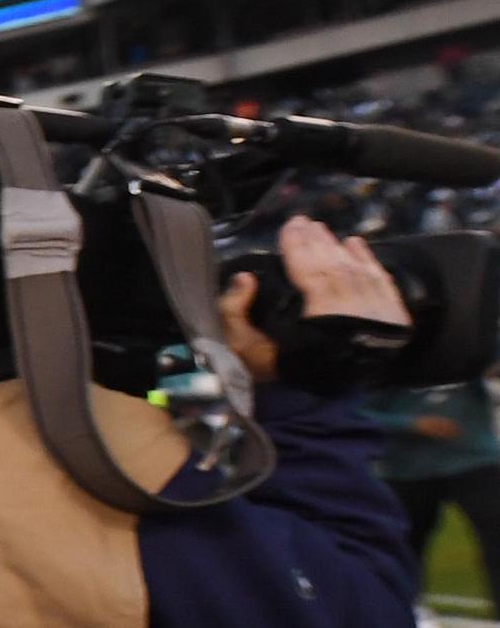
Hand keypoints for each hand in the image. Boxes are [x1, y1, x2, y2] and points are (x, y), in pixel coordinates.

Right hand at [221, 218, 409, 384]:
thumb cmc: (276, 373)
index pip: (311, 273)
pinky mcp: (391, 323)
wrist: (313, 405)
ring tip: (323, 230)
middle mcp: (353, 316)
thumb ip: (236, 314)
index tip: (289, 227)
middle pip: (336, 268)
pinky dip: (370, 262)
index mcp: (318, 323)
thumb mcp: (244, 350)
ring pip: (359, 273)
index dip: (299, 247)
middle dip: (319, 242)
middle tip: (304, 222)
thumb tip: (245, 278)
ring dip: (340, 248)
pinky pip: (382, 284)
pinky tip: (356, 244)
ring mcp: (377, 319)